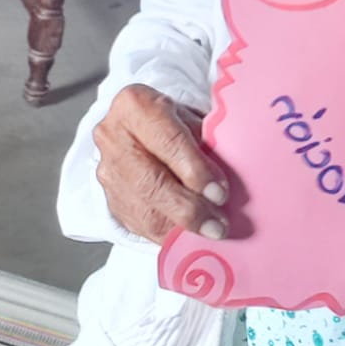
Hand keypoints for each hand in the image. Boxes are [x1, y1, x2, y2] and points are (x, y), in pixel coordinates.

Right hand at [93, 84, 228, 244]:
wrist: (139, 128)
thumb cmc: (175, 121)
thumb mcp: (193, 117)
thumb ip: (207, 140)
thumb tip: (236, 175)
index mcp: (136, 105)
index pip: (167, 141)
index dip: (195, 170)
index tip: (221, 193)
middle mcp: (113, 136)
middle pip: (151, 181)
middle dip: (188, 208)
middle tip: (218, 225)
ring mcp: (108, 170)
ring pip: (143, 208)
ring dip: (180, 228)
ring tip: (210, 235)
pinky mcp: (110, 198)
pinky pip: (139, 224)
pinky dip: (168, 236)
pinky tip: (190, 240)